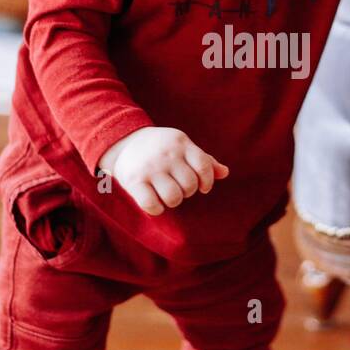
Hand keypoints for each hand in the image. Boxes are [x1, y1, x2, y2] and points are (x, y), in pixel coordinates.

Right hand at [97, 126, 228, 216]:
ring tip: (168, 194)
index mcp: (181, 143)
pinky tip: (155, 204)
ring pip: (173, 197)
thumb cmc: (161, 147)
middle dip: (187, 191)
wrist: (124, 140)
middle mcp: (166, 155)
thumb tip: (225, 172)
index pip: (204, 166)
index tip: (202, 187)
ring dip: (174, 201)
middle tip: (178, 187)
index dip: (207, 181)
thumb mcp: (182, 146)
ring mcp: (150, 168)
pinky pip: (152, 204)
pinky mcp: (134, 180)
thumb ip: (204, 160)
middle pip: (190, 185)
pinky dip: (156, 209)